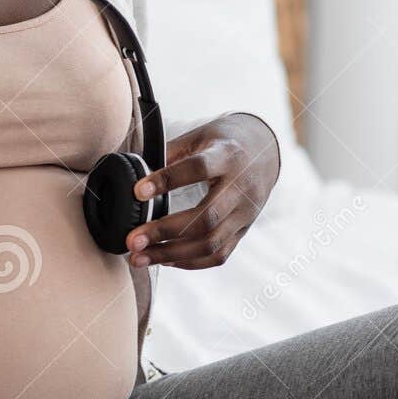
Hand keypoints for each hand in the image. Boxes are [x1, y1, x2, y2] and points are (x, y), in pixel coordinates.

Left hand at [125, 113, 279, 269]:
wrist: (265, 151)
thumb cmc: (224, 142)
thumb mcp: (200, 136)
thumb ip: (171, 152)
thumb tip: (135, 171)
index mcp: (228, 156)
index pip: (198, 169)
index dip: (167, 180)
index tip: (137, 192)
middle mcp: (241, 188)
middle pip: (205, 217)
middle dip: (165, 232)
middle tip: (132, 241)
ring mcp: (245, 214)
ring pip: (210, 243)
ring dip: (171, 255)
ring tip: (139, 258)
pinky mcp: (243, 231)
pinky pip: (218, 255)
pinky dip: (189, 262)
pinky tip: (164, 260)